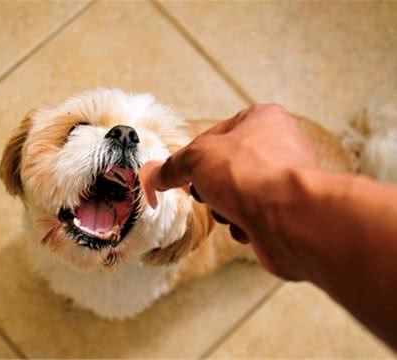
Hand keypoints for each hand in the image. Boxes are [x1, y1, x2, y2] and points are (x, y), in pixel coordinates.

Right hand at [140, 104, 317, 278]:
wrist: (288, 219)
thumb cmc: (251, 175)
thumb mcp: (196, 159)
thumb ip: (172, 167)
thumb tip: (153, 176)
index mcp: (262, 119)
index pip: (213, 135)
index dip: (193, 157)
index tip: (179, 173)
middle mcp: (280, 145)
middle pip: (224, 168)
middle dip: (211, 187)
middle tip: (208, 191)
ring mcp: (285, 179)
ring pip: (236, 195)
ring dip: (225, 208)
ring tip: (231, 209)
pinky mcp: (288, 210)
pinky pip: (251, 217)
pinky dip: (242, 224)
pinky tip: (247, 224)